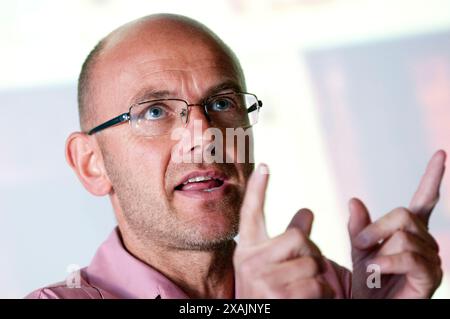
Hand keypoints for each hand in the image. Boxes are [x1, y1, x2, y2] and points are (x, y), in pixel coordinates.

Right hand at [234, 164, 334, 297]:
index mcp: (247, 250)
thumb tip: (307, 211)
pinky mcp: (279, 294)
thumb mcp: (275, 268)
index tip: (265, 165)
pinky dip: (323, 293)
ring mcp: (263, 278)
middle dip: (311, 254)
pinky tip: (309, 302)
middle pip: (299, 238)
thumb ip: (289, 240)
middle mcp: (250, 260)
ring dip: (319, 278)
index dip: (259, 189)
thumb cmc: (275, 297)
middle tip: (304, 273)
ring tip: (303, 292)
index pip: (251, 213)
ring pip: (313, 261)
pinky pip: (318, 282)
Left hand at [349, 150, 445, 297]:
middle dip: (375, 228)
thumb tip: (354, 200)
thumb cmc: (366, 279)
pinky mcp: (430, 278)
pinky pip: (409, 257)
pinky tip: (375, 269)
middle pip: (403, 214)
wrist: (368, 306)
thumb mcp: (359, 249)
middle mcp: (426, 242)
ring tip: (369, 265)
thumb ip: (359, 226)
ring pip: (404, 236)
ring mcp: (431, 260)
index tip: (440, 154)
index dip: (433, 177)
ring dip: (378, 249)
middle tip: (359, 244)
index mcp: (410, 231)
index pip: (425, 199)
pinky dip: (387, 262)